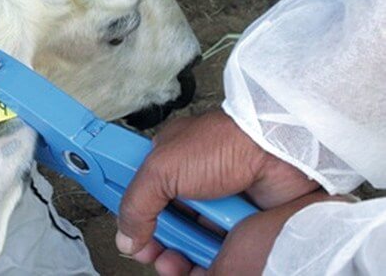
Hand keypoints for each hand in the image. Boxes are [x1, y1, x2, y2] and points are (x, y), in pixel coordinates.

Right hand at [116, 109, 319, 273]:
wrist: (278, 154)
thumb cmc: (226, 143)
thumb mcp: (162, 169)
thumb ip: (136, 204)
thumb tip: (126, 236)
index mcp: (167, 160)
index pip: (138, 192)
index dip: (131, 213)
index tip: (125, 233)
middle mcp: (189, 181)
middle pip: (161, 220)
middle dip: (153, 241)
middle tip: (150, 252)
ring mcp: (213, 202)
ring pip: (187, 238)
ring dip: (178, 254)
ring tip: (174, 262)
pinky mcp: (236, 221)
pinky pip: (214, 247)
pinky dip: (207, 257)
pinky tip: (201, 260)